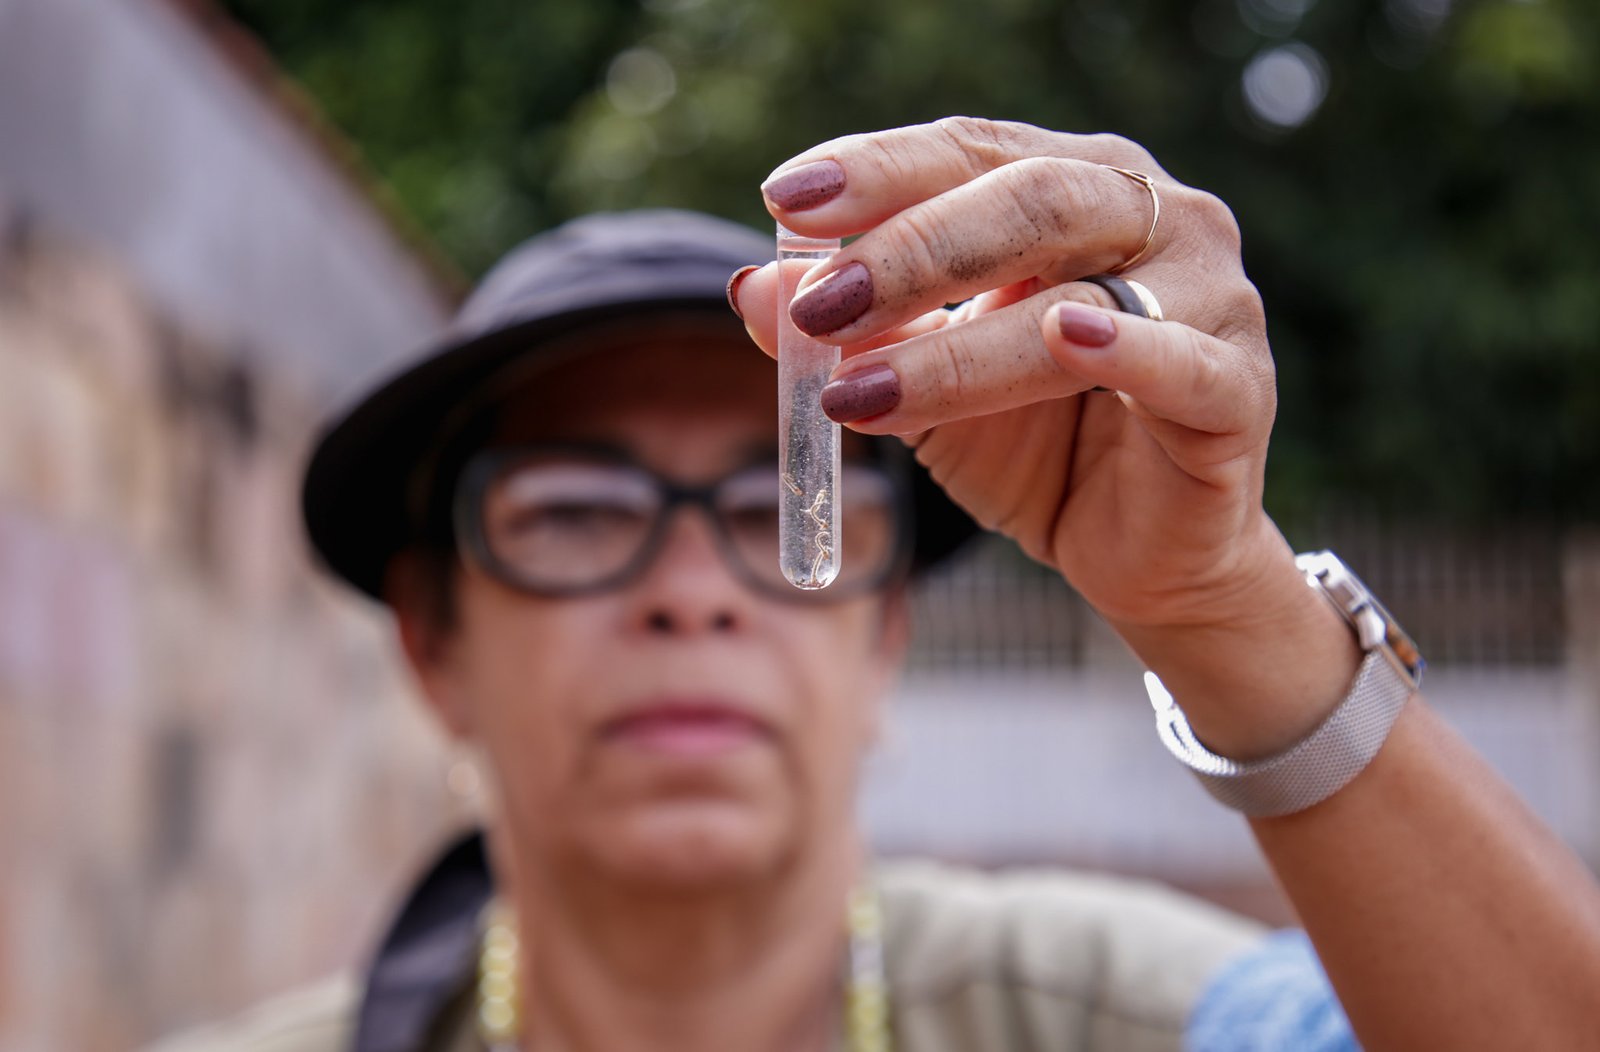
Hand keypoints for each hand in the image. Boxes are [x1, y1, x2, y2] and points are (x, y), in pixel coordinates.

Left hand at [733, 118, 1357, 755]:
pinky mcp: (1238, 389)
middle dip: (909, 251)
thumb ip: (854, 332)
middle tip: (818, 308)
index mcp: (1075, 186)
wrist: (1134, 551)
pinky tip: (1065, 339)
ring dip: (959, 341)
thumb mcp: (922, 384)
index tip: (784, 201)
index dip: (879, 171)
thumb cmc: (1035, 442)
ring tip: (862, 383)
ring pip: (1080, 292)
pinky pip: (1181, 363)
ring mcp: (1209, 296)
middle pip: (1029, 201)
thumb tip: (751, 288)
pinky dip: (1125, 349)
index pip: (970, 151)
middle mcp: (1152, 217)